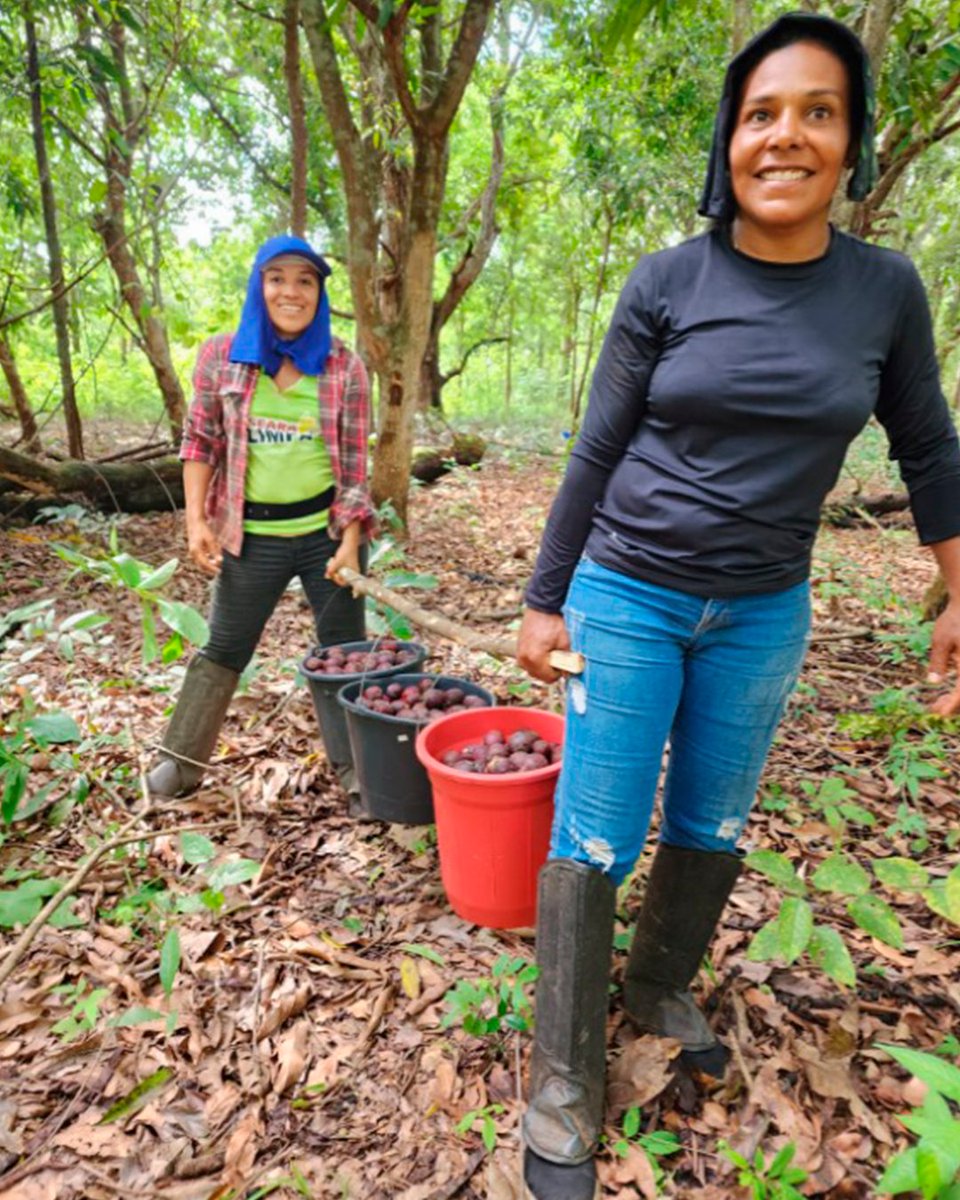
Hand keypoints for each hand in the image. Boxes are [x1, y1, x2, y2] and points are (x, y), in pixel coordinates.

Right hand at [187, 519, 221, 575]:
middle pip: (202, 565)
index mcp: (196, 551)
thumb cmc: (203, 530)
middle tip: (219, 568)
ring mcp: (192, 552)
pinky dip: (208, 558)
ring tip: (217, 556)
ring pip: (202, 562)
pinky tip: (214, 552)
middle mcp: (193, 553)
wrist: (195, 522)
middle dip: (211, 567)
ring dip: (210, 562)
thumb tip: (220, 561)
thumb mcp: (211, 540)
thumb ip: (215, 551)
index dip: (212, 569)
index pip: (205, 564)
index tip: (219, 571)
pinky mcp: (194, 550)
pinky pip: (201, 558)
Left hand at [325, 541, 359, 586]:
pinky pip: (339, 570)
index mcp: (354, 574)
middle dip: (334, 573)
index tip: (333, 574)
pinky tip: (334, 559)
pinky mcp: (347, 566)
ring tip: (333, 560)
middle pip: (341, 579)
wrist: (349, 544)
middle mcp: (353, 573)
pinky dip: (335, 567)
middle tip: (330, 567)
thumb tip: (326, 577)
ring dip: (334, 569)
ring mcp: (350, 570)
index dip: (337, 580)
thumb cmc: (345, 552)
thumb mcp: (337, 562)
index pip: (344, 583)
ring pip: (339, 574)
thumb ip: (331, 570)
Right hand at [517, 607, 570, 682]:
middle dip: (550, 670)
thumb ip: (567, 661)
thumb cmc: (553, 622)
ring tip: (550, 652)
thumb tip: (568, 673)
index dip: (559, 673)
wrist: (541, 607)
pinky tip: (543, 650)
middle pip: (540, 676)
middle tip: (558, 657)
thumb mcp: (565, 642)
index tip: (564, 664)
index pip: (549, 678)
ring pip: (533, 671)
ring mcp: (519, 654)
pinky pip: (528, 663)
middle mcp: (524, 658)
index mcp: (535, 658)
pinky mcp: (518, 649)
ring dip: (543, 666)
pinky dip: (536, 661)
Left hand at [926, 599, 959, 715]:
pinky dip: (958, 692)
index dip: (951, 704)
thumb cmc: (955, 620)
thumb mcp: (941, 640)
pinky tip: (945, 695)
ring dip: (956, 700)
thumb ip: (938, 662)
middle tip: (933, 709)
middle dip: (953, 705)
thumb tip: (934, 682)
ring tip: (937, 704)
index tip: (939, 714)